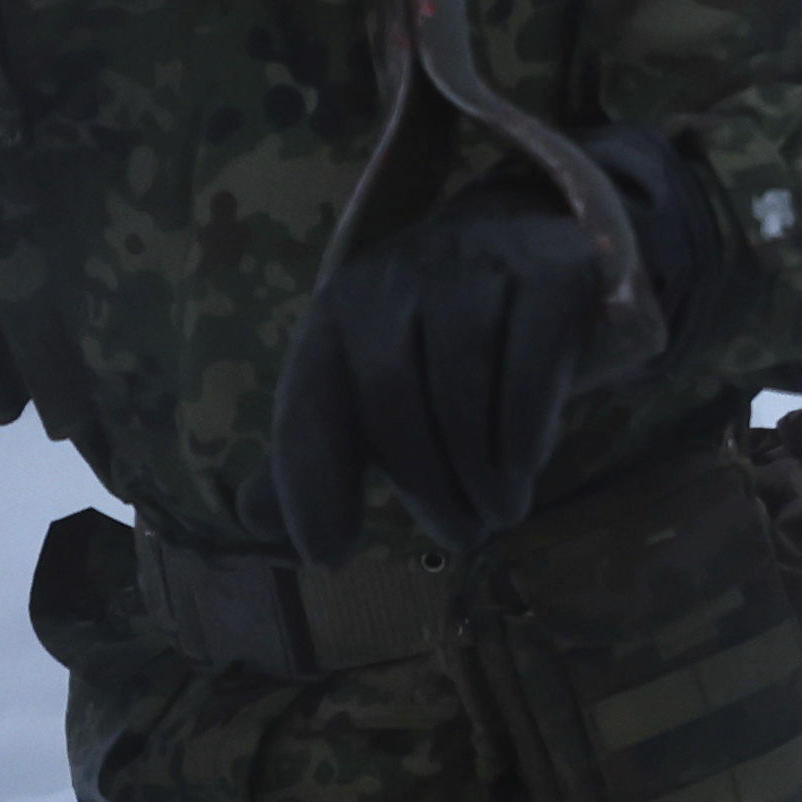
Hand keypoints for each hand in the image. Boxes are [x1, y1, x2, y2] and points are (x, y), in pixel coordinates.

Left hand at [271, 124, 715, 563]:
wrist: (526, 244)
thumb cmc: (435, 339)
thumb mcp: (370, 387)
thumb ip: (318, 451)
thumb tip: (251, 517)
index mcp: (336, 315)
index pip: (307, 405)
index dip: (310, 487)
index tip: (332, 557)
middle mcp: (394, 280)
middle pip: (391, 397)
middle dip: (425, 486)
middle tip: (462, 537)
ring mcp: (473, 266)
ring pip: (462, 380)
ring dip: (480, 469)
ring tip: (500, 513)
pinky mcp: (550, 270)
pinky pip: (530, 359)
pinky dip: (525, 425)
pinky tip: (526, 466)